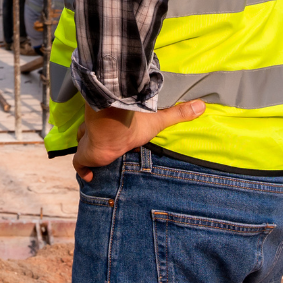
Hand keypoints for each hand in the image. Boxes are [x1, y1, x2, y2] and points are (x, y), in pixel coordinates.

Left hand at [71, 100, 205, 180]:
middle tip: (104, 149)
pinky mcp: (85, 155)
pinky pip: (80, 164)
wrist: (112, 126)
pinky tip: (89, 177)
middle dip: (94, 138)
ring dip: (88, 150)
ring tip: (95, 161)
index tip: (118, 138)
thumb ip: (178, 113)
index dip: (110, 130)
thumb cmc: (133, 123)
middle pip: (92, 133)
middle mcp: (100, 131)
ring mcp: (91, 143)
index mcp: (115, 124)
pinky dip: (83, 170)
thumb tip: (202, 105)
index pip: (109, 125)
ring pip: (84, 144)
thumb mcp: (158, 120)